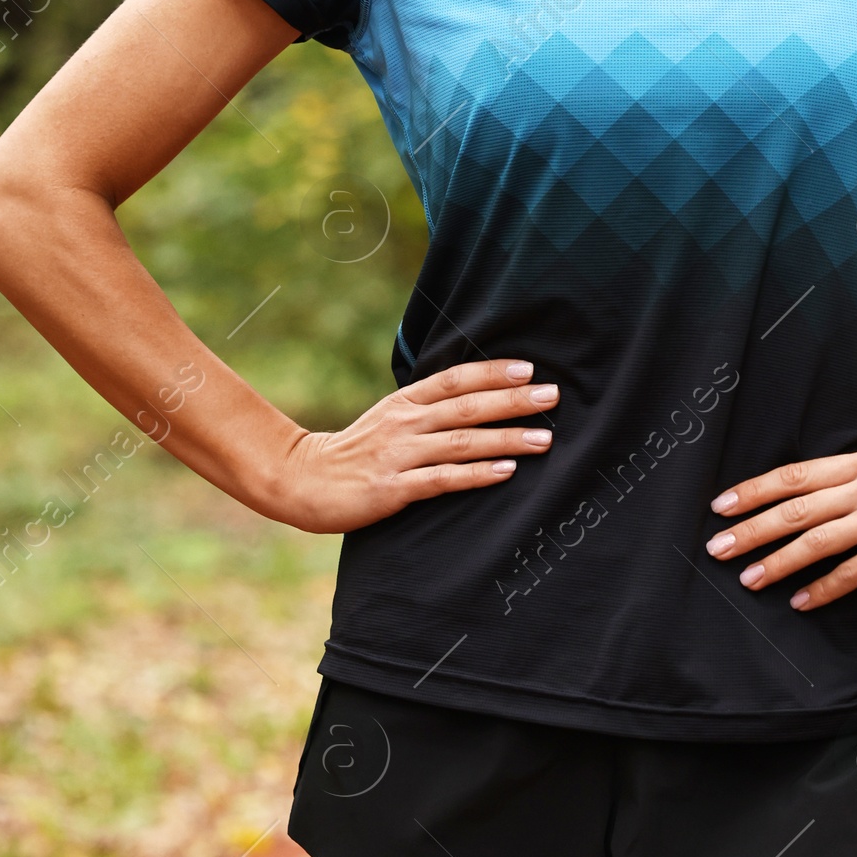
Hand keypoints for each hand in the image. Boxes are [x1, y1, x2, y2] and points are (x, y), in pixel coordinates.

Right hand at [270, 359, 556, 534]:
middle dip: (513, 400)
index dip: (492, 372)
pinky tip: (506, 472)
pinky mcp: (394, 488)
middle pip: (468, 406)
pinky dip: (477, 474)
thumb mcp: (389, 418)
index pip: (454, 379)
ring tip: (544, 438)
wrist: (304, 481)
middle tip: (552, 396)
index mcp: (404, 401)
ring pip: (462, 442)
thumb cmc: (356, 451)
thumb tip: (474, 397)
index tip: (529, 369)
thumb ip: (426, 408)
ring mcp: (399, 454)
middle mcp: (405, 422)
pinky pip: (443, 479)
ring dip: (507, 438)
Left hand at [704, 450, 856, 609]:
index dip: (753, 491)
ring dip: (779, 563)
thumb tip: (771, 505)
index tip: (719, 508)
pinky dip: (822, 589)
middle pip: (798, 509)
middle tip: (718, 549)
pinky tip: (799, 602)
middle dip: (753, 530)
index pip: (794, 475)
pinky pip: (851, 573)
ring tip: (749, 580)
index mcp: (856, 464)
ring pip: (819, 541)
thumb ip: (833, 490)